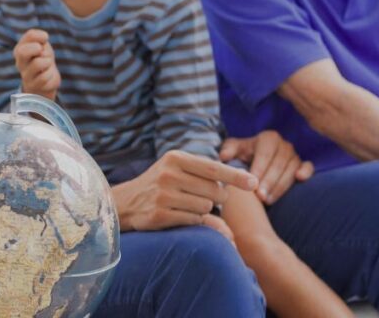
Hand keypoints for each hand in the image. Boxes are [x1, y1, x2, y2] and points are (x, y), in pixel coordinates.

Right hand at [13, 29, 59, 99]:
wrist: (45, 81)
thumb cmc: (43, 59)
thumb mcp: (43, 46)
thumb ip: (40, 40)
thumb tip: (40, 48)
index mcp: (20, 49)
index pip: (30, 35)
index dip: (41, 36)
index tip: (45, 39)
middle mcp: (19, 62)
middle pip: (22, 52)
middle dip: (37, 48)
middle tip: (42, 51)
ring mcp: (25, 75)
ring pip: (37, 63)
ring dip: (47, 62)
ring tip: (47, 63)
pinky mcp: (33, 85)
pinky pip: (44, 76)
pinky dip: (50, 73)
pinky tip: (48, 74)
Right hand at [111, 150, 257, 241]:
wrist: (125, 202)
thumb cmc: (160, 184)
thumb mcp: (178, 171)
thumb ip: (206, 176)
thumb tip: (240, 191)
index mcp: (175, 158)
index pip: (213, 168)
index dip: (236, 176)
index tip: (254, 183)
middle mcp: (169, 174)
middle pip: (215, 191)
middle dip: (218, 198)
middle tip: (205, 197)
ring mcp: (163, 195)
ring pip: (206, 207)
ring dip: (204, 210)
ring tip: (187, 205)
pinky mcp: (160, 214)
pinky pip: (194, 221)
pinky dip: (194, 220)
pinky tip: (180, 215)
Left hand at [220, 131, 313, 204]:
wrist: (257, 159)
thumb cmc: (244, 154)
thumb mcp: (234, 149)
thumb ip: (229, 150)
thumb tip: (224, 156)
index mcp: (269, 138)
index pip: (265, 155)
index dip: (259, 170)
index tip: (252, 186)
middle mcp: (284, 145)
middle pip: (278, 165)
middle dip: (268, 183)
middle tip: (260, 197)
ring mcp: (295, 155)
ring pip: (290, 171)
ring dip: (280, 187)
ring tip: (268, 200)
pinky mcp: (303, 164)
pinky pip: (308, 167)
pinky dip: (306, 172)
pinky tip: (300, 179)